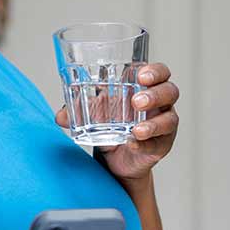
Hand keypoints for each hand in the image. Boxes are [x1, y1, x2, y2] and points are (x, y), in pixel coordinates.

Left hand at [55, 62, 178, 182]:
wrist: (114, 158)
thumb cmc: (109, 124)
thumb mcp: (92, 112)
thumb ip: (75, 110)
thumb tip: (59, 115)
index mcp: (145, 88)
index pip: (160, 72)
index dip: (155, 71)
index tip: (140, 74)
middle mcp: (160, 104)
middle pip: (170, 91)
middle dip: (155, 95)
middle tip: (135, 101)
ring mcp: (163, 126)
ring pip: (169, 120)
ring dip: (154, 123)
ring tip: (137, 129)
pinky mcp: (161, 146)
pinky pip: (158, 144)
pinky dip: (145, 144)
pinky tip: (133, 144)